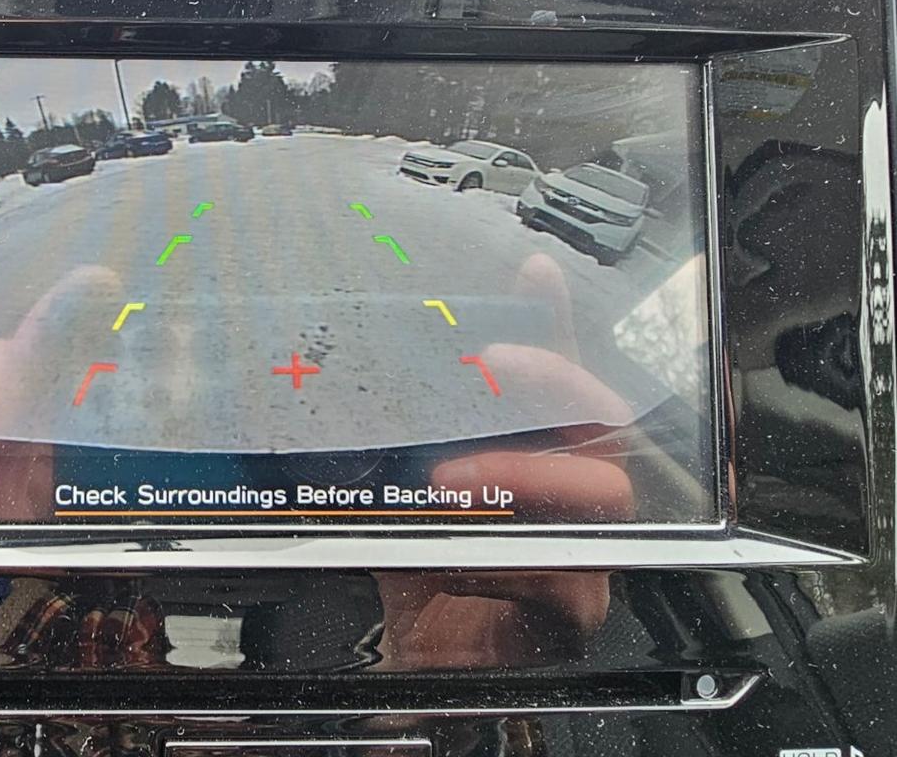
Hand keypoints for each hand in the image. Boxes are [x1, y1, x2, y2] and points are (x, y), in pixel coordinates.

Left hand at [375, 253, 635, 668]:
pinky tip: (451, 560)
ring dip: (523, 474)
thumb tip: (334, 371)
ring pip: (603, 496)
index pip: (557, 374)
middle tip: (492, 366)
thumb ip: (390, 437)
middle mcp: (569, 496)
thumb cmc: (417, 567)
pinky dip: (505, 565)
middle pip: (604, 423)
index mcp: (532, 454)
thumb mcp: (397, 486)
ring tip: (449, 476)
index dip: (555, 320)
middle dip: (555, 383)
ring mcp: (582, 552)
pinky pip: (568, 586)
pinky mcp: (571, 615)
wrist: (416, 661)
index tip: (531, 277)